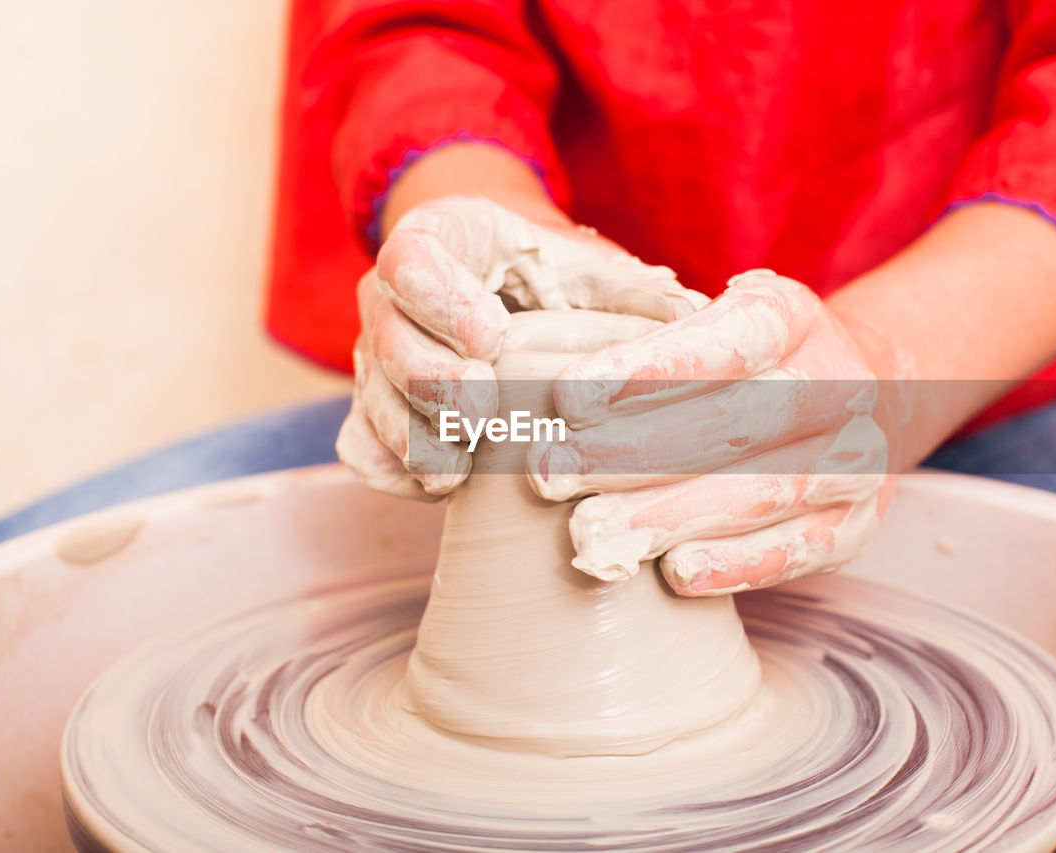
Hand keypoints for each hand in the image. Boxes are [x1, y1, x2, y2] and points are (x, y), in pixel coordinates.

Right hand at [336, 195, 707, 497]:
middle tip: (484, 412)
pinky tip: (437, 486)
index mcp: (434, 241)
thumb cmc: (544, 269)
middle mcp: (389, 300)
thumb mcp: (581, 261)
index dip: (443, 301)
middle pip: (386, 340)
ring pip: (372, 400)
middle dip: (431, 380)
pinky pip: (362, 445)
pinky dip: (393, 469)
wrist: (496, 279)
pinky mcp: (377, 407)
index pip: (413, 262)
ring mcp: (377, 357)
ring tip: (457, 471)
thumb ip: (626, 284)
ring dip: (413, 437)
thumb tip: (692, 312)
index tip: (491, 336)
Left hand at [528, 270, 893, 595]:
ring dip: (669, 514)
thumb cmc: (741, 362)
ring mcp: (856, 458)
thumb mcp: (705, 323)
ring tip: (590, 531)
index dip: (649, 368)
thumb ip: (646, 345)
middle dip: (633, 451)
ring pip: (764, 489)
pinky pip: (801, 551)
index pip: (729, 337)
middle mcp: (839, 383)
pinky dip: (738, 564)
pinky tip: (675, 572)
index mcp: (793, 315)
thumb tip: (542, 385)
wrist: (850, 397)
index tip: (569, 396)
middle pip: (738, 420)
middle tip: (551, 474)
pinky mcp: (856, 525)